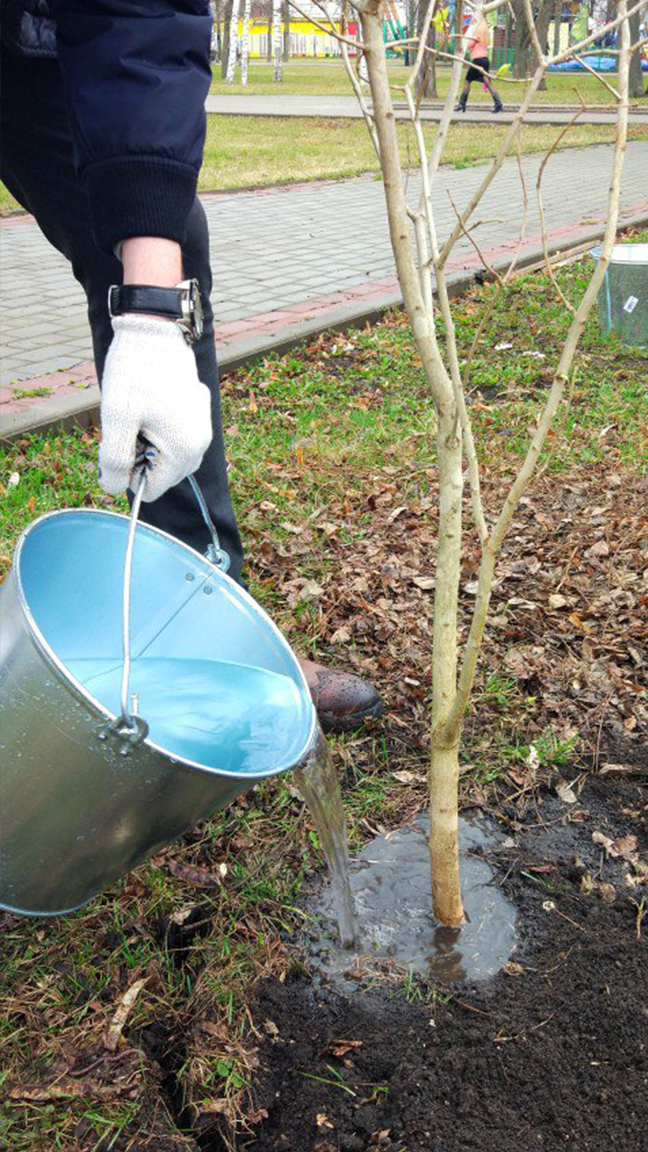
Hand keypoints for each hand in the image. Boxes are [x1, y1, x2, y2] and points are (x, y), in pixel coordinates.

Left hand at [98, 315, 211, 502]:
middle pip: (164, 474)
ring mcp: (203, 425)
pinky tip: (150, 404)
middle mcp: (201, 442)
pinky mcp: (200, 409)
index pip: (152, 489)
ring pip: (172, 456)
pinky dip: (162, 430)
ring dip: (151, 445)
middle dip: (141, 459)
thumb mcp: (116, 418)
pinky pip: (180, 435)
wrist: (154, 329)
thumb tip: (113, 488)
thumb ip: (113, 459)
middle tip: (129, 425)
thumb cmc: (134, 372)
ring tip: (139, 414)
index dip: (128, 473)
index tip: (120, 442)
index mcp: (183, 449)